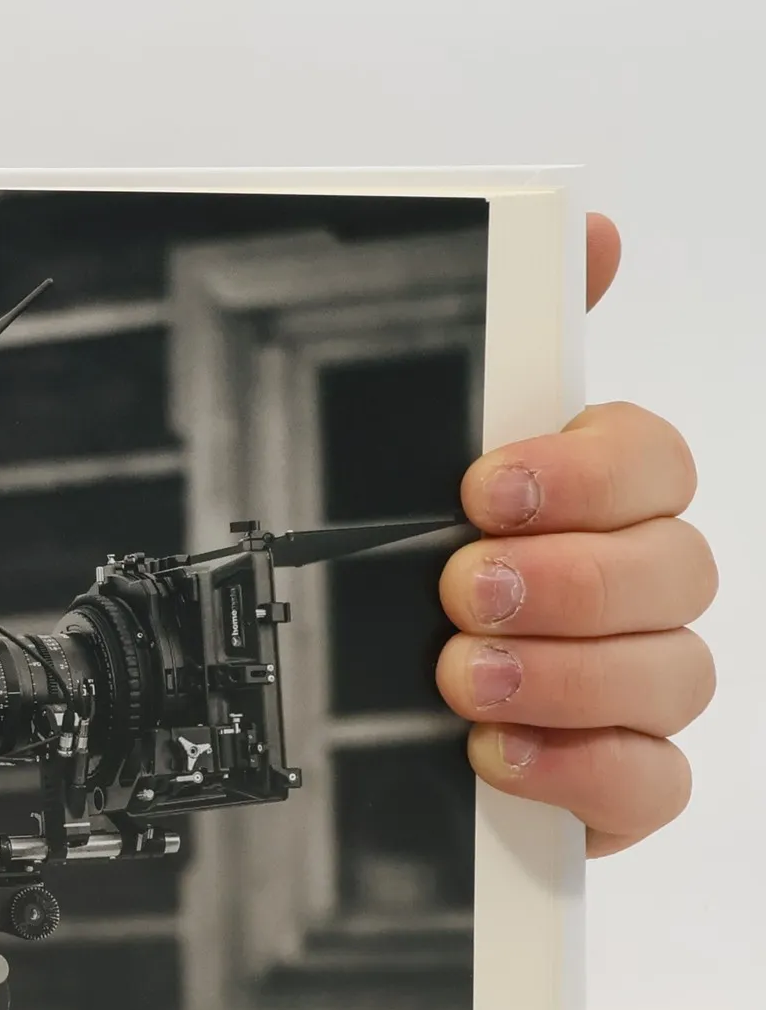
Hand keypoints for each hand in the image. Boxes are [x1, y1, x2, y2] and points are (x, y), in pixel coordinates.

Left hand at [436, 215, 717, 854]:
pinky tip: (498, 754)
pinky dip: (582, 771)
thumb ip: (499, 346)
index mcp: (593, 495)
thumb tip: (586, 230)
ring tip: (460, 677)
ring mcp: (632, 683)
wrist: (335, 706)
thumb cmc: (401, 564)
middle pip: (674, 568)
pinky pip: (654, 780)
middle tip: (464, 588)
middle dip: (567, 579)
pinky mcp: (616, 774)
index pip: (652, 459)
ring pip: (672, 673)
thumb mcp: (416, 447)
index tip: (488, 487)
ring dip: (564, 673)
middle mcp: (628, 585)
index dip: (586, 471)